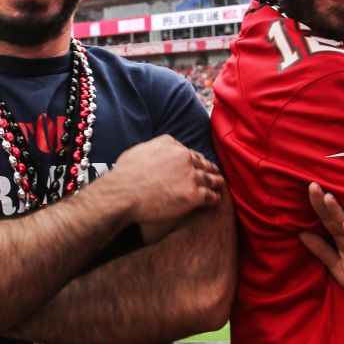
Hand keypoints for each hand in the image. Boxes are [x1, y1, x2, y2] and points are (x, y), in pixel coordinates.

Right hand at [109, 135, 223, 223]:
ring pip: (210, 178)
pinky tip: (216, 199)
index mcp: (171, 145)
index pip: (189, 152)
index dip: (195, 160)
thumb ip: (152, 149)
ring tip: (220, 184)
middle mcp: (184, 157)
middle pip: (202, 163)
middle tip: (215, 173)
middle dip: (209, 168)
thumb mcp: (138, 151)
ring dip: (216, 181)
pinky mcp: (194, 195)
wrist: (123, 194)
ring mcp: (191, 176)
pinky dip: (215, 197)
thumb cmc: (124, 176)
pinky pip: (210, 195)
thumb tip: (154, 154)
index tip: (198, 164)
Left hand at [300, 182, 343, 303]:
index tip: (308, 187)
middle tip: (312, 184)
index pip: (327, 220)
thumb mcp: (338, 267)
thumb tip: (301, 233)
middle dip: (323, 202)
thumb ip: (322, 251)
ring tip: (327, 198)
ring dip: (337, 213)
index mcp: (343, 240)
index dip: (317, 206)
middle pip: (335, 218)